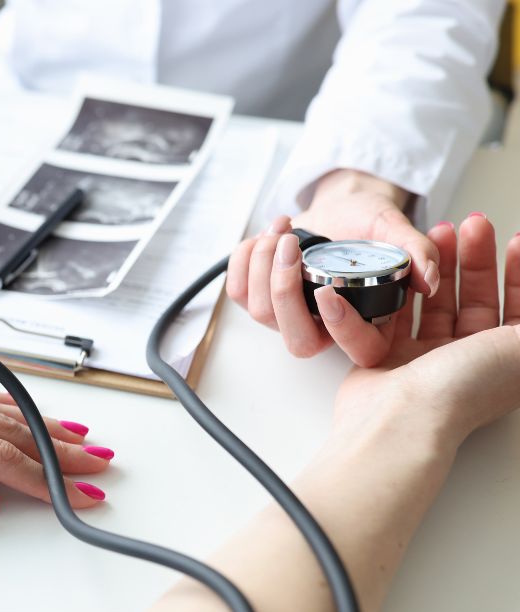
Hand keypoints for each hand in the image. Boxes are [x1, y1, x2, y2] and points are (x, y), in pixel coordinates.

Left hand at [227, 170, 440, 365]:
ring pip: (261, 313)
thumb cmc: (366, 224)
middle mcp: (324, 327)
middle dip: (283, 291)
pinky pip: (236, 293)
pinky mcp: (258, 299)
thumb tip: (430, 278)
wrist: (338, 209)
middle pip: (297, 341)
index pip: (356, 348)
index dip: (340, 327)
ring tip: (283, 228)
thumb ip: (416, 250)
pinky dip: (243, 259)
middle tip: (289, 243)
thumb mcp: (395, 228)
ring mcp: (288, 317)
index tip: (326, 290)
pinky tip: (265, 236)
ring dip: (262, 264)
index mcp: (364, 321)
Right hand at [332, 214, 519, 448]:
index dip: (519, 272)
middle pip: (477, 300)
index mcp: (507, 362)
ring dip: (438, 268)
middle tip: (469, 227)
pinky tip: (404, 267)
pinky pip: (399, 316)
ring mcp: (430, 360)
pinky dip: (401, 291)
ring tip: (434, 236)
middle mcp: (471, 362)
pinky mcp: (391, 358)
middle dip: (475, 260)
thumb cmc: (462, 390)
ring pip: (438, 303)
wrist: (401, 419)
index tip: (513, 240)